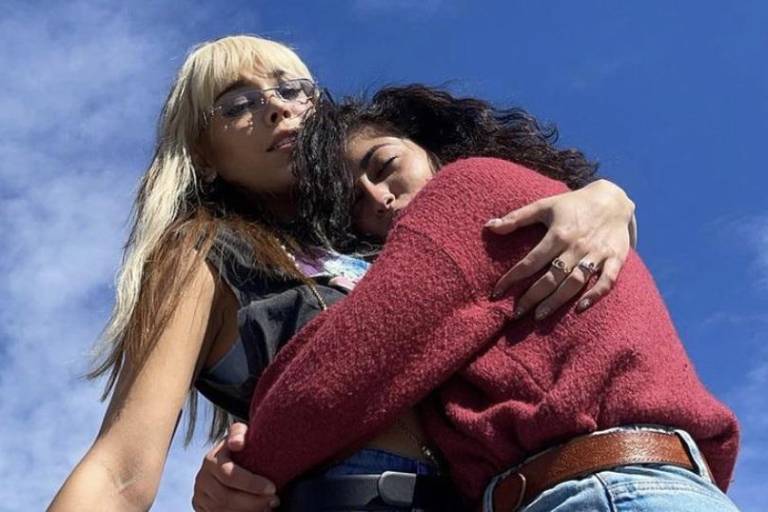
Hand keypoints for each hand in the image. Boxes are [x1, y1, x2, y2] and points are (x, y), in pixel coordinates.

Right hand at [192, 422, 278, 511]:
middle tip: (274, 500)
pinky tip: (256, 510)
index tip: (272, 487)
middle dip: (253, 502)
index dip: (251, 484)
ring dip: (248, 511)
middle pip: (226, 498)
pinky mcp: (202, 509)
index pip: (229, 475)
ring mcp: (200, 496)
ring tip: (268, 506)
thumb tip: (237, 444)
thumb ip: (239, 433)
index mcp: (211, 460)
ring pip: (222, 510)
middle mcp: (202, 479)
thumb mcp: (239, 434)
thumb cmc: (240, 446)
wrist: (225, 460)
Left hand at [487, 179, 634, 318]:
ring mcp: (597, 254)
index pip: (530, 261)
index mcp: (559, 234)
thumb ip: (516, 217)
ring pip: (575, 282)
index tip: (497, 293)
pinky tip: (579, 308)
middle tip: (516, 313)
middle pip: (552, 277)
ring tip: (539, 316)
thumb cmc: (572, 204)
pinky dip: (595, 295)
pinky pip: (607, 281)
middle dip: (532, 297)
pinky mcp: (616, 259)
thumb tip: (488, 226)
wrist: (613, 199)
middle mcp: (577, 246)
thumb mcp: (544, 205)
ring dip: (557, 301)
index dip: (512, 278)